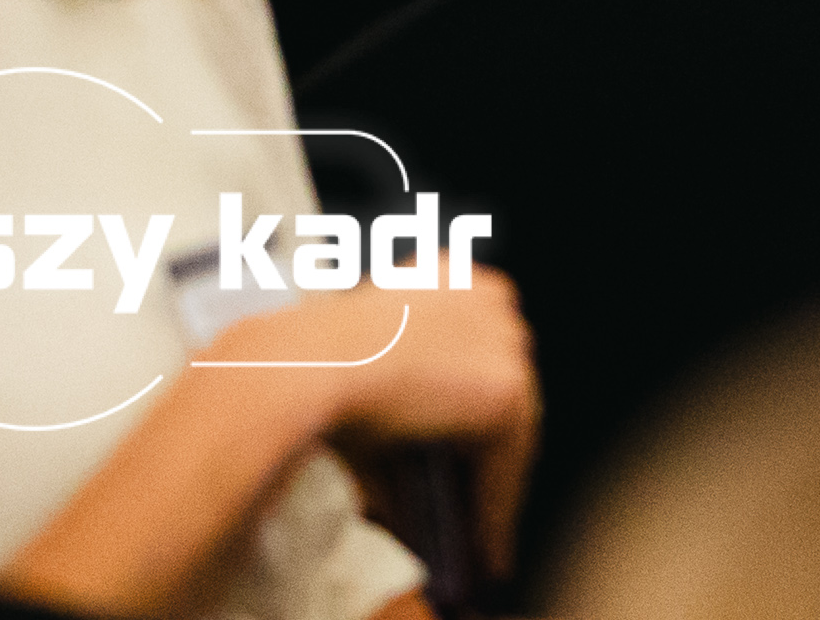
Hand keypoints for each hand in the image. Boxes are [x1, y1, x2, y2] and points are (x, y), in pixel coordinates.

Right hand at [243, 274, 538, 571]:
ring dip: (494, 481)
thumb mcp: (359, 368)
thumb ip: (392, 401)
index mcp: (451, 275)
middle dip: (488, 443)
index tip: (462, 443)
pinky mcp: (507, 391)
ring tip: (480, 532)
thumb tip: (396, 464)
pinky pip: (507, 462)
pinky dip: (495, 505)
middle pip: (504, 384)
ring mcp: (506, 341)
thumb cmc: (310, 367)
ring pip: (513, 427)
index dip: (469, 401)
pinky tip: (484, 543)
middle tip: (473, 495)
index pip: (479, 346)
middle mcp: (489, 296)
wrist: (306, 366)